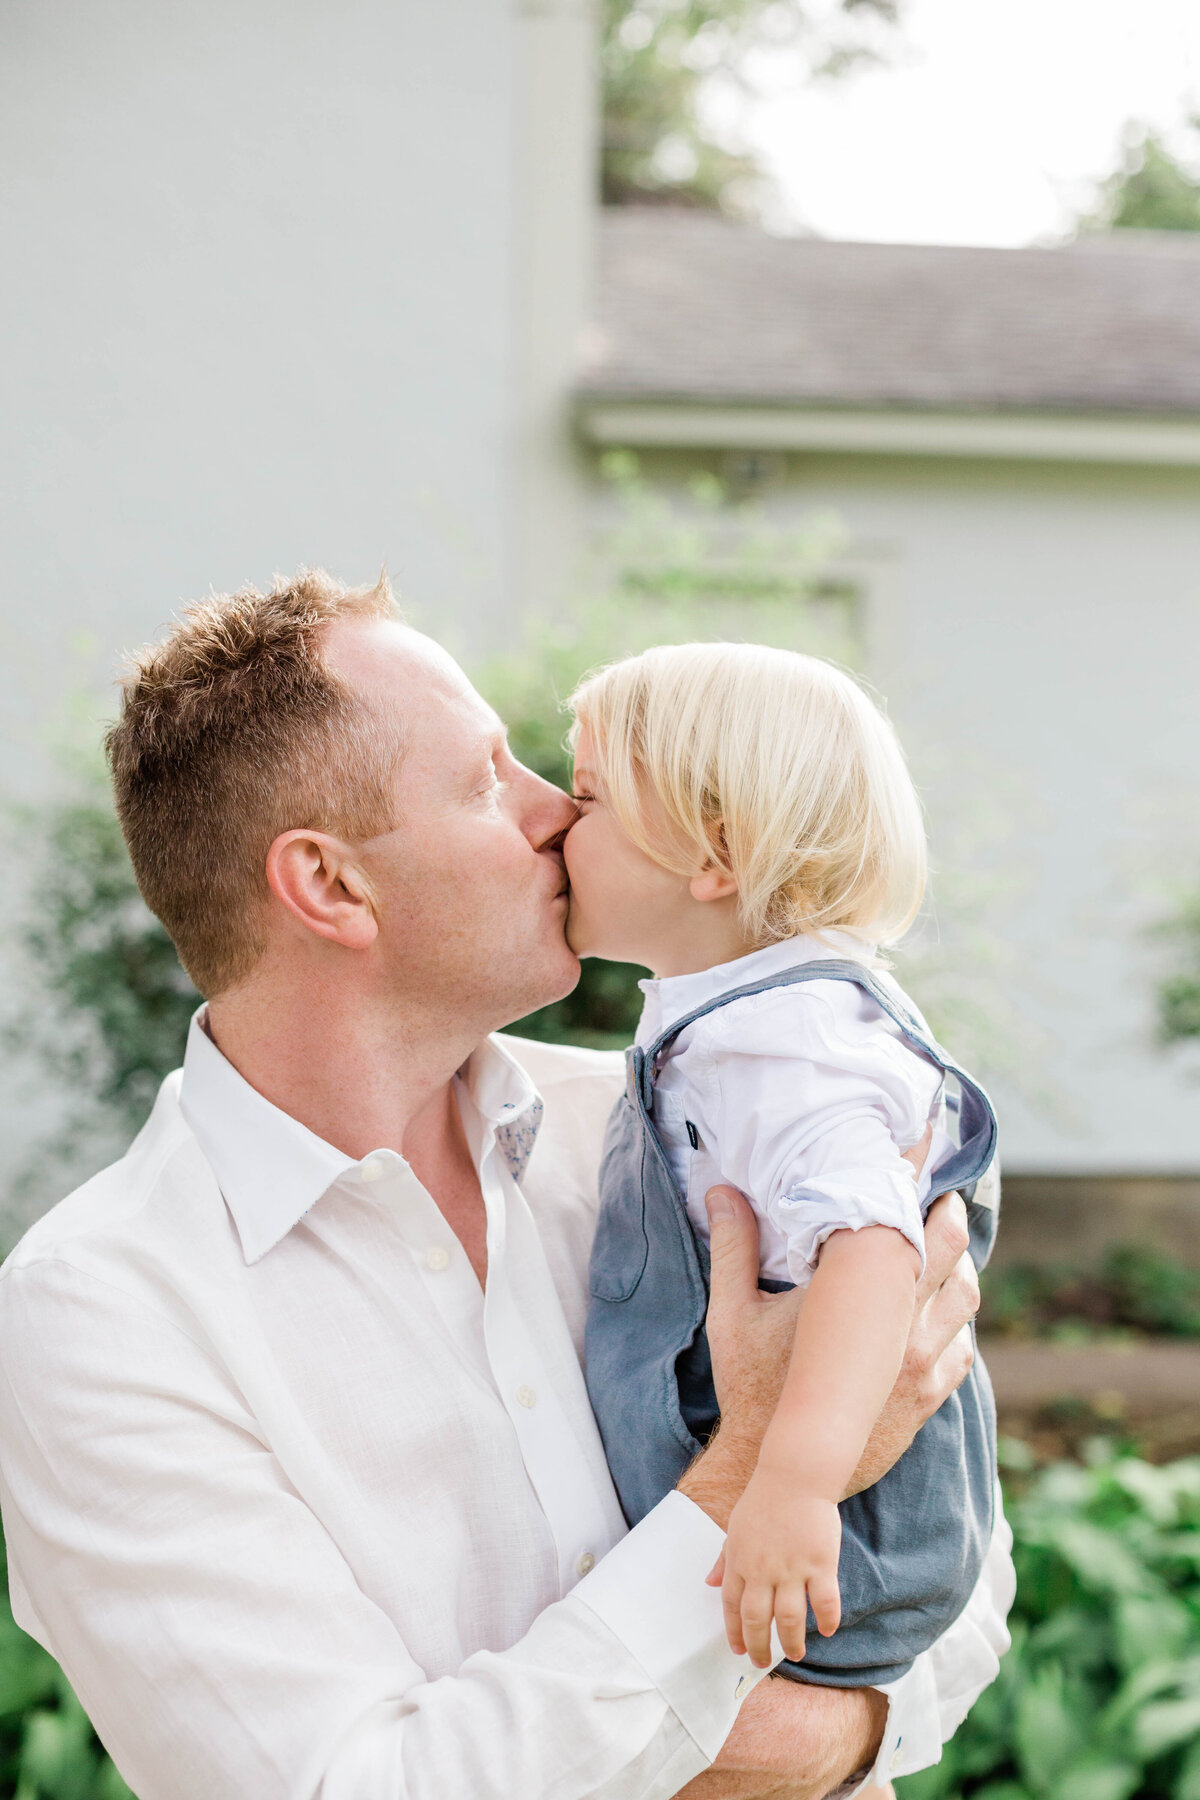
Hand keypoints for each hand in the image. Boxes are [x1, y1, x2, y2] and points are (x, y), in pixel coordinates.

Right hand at [678, 1184, 977, 1527]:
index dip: (912, 1169)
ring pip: (964, 1299)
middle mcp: (897, 1323)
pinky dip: (957, 1325)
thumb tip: (721, 1191)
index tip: (923, 1137)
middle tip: (939, 1195)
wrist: (778, 1472)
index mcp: (853, 1292)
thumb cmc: (751, 1389)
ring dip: (959, 1267)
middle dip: (947, 1212)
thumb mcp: (732, 1314)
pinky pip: (962, 1351)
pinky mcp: (925, 1397)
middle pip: (948, 1248)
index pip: (893, 1214)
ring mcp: (917, 1362)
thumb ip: (733, 1246)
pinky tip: (940, 1315)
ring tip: (944, 1251)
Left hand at [707, 1475, 840, 1668]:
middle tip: (763, 1663)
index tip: (739, 1650)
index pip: (732, 1606)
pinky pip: (825, 1601)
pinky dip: (827, 1619)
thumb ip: (724, 1558)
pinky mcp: (820, 1563)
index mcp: (740, 1560)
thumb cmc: (764, 1500)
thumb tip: (709, 1583)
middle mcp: (763, 1569)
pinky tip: (827, 1630)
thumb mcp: (735, 1527)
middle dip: (759, 1647)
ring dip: (792, 1641)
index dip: (734, 1632)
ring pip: (790, 1618)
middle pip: (757, 1619)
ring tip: (795, 1654)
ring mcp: (792, 1568)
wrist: (795, 1475)